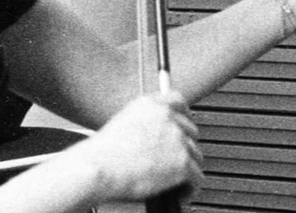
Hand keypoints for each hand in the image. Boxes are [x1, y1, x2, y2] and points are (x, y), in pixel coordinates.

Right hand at [68, 91, 201, 201]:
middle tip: (173, 163)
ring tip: (174, 183)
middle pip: (191, 131)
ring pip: (196, 155)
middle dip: (184, 148)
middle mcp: (167, 117)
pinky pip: (197, 178)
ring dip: (187, 170)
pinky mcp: (183, 162)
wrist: (99, 169)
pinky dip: (189, 189)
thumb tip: (160, 136)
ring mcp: (177, 139)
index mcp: (151, 104)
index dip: (183, 115)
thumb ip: (147, 122)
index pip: (179, 101)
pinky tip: (179, 194)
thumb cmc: (103, 154)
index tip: (182, 127)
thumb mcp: (124, 122)